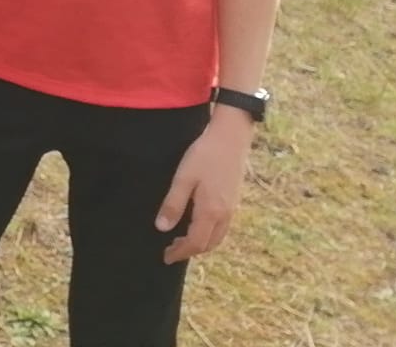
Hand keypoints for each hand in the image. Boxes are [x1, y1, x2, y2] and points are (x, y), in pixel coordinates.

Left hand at [156, 110, 254, 263]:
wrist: (231, 138)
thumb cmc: (204, 155)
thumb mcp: (183, 178)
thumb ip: (173, 204)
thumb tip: (162, 228)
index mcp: (211, 212)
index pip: (194, 243)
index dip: (179, 252)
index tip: (165, 257)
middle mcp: (224, 215)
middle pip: (208, 244)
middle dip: (189, 251)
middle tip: (170, 250)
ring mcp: (232, 208)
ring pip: (217, 237)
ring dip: (200, 244)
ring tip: (181, 241)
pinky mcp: (233, 200)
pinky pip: (222, 227)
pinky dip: (209, 234)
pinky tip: (198, 225)